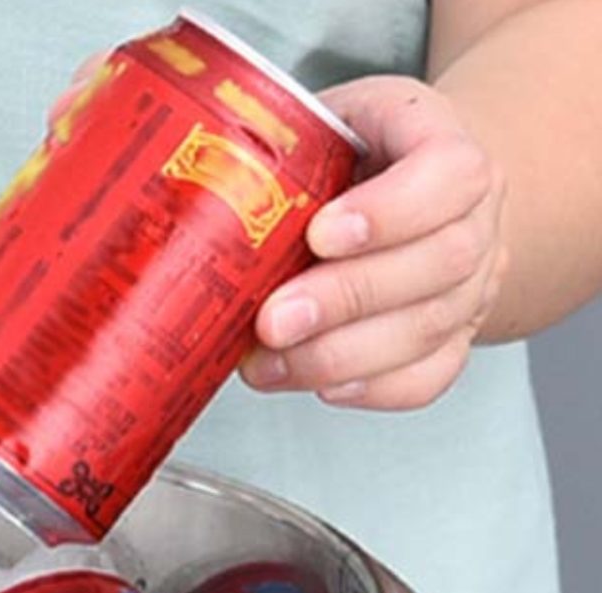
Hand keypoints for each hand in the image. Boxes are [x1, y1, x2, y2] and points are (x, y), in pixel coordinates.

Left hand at [241, 75, 508, 410]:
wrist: (414, 185)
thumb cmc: (357, 153)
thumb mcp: (322, 122)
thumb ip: (283, 151)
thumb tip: (199, 196)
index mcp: (443, 141)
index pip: (450, 172)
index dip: (389, 210)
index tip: (320, 233)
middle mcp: (475, 216)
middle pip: (439, 262)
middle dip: (345, 298)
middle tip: (274, 320)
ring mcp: (473, 282)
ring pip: (429, 328)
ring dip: (340, 354)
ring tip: (272, 361)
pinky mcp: (455, 338)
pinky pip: (429, 376)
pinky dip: (372, 388)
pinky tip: (321, 385)